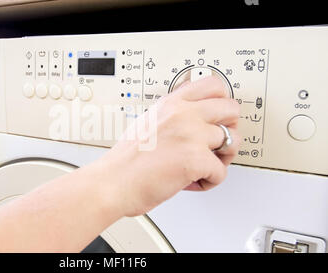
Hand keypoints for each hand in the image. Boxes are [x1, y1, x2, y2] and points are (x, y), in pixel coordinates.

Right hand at [97, 76, 240, 216]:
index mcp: (171, 103)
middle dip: (230, 128)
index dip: (223, 102)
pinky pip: (221, 172)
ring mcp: (191, 134)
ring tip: (203, 166)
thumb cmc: (126, 160)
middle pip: (232, 109)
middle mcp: (183, 114)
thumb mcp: (149, 122)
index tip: (221, 115)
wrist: (112, 182)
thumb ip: (173, 116)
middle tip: (217, 143)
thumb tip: (194, 119)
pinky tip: (191, 182)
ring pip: (233, 141)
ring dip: (222, 158)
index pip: (213, 85)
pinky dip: (209, 182)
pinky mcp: (195, 158)